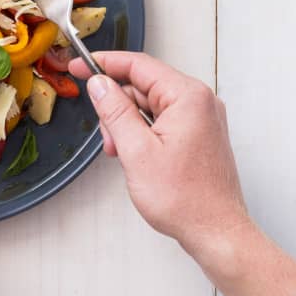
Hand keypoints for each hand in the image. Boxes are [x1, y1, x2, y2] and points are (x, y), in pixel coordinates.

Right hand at [69, 52, 249, 256]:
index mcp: (187, 97)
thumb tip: (98, 84)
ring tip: (120, 152)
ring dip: (126, 123)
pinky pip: (160, 120)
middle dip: (116, 106)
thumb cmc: (186, 199)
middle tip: (102, 129)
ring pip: (148, 105)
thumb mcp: (135, 150)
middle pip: (142, 86)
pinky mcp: (197, 135)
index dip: (103, 63)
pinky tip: (132, 154)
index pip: (138, 65)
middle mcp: (198, 103)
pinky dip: (140, 132)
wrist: (215, 233)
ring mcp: (200, 119)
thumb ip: (114, 111)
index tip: (79, 65)